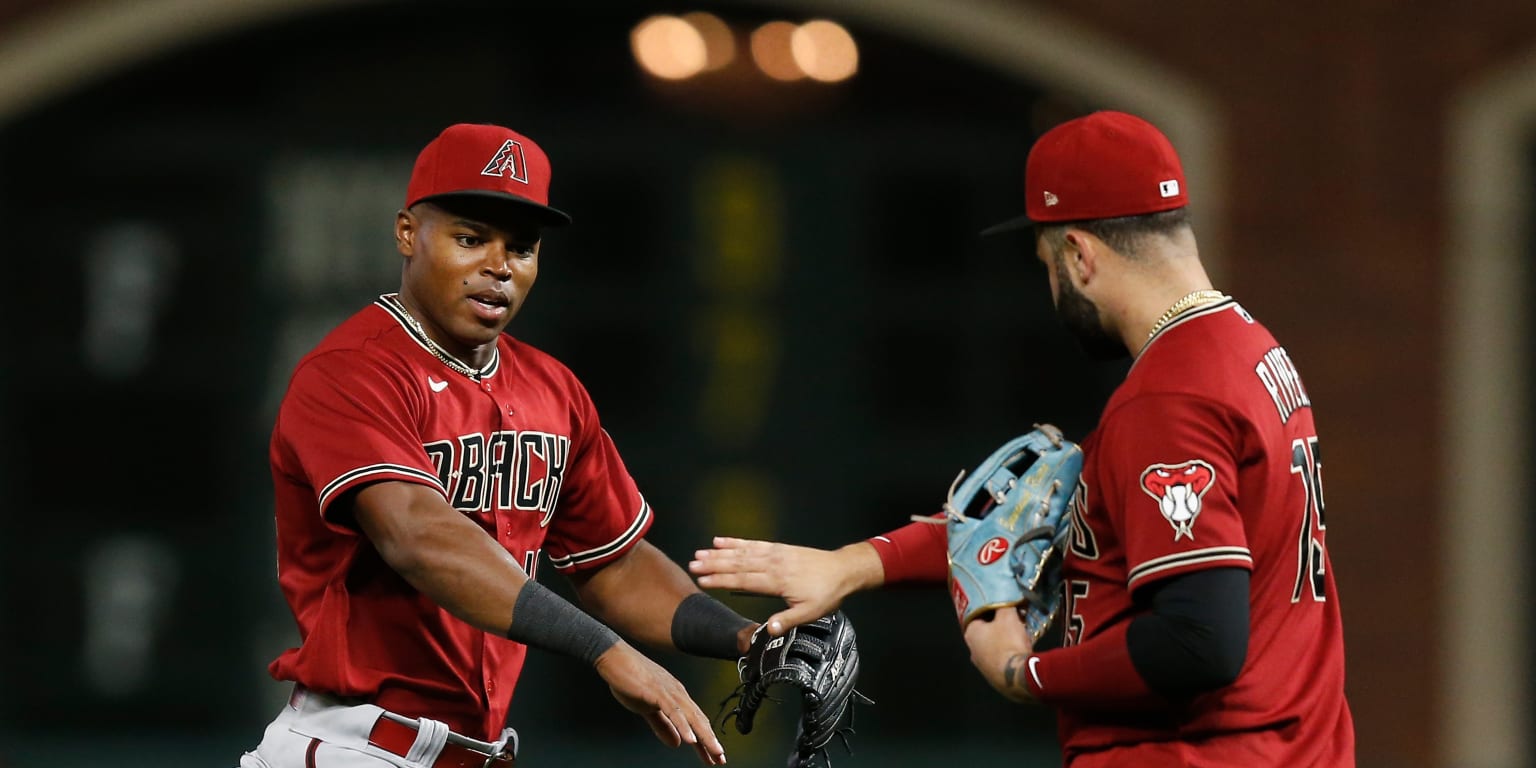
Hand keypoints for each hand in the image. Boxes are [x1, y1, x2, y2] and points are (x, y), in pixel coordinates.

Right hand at [593, 642, 726, 764]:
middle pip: (699, 720)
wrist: (615, 658)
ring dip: (704, 736)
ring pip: (691, 717)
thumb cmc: (630, 678)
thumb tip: (676, 743)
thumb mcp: (648, 708)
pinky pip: (673, 712)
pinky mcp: (657, 693)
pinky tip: (690, 739)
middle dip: (711, 741)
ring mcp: (668, 692)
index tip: (714, 755)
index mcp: (676, 697)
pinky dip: (683, 726)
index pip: (696, 721)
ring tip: (713, 752)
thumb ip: (663, 726)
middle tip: (720, 758)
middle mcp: (677, 694)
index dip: (706, 739)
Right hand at [690, 537, 882, 636]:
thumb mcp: (811, 613)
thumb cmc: (826, 594)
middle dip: (713, 564)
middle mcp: (772, 564)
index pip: (743, 580)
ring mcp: (774, 553)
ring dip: (720, 552)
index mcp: (777, 581)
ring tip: (700, 552)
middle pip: (738, 564)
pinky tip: (721, 541)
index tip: (702, 580)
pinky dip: (736, 542)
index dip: (721, 580)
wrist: (842, 570)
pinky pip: (753, 543)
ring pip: (742, 552)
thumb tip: (768, 630)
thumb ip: (787, 620)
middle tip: (692, 564)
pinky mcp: (778, 548)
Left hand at [962, 608, 1036, 702]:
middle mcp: (972, 651)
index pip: (977, 615)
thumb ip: (1005, 605)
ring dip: (1004, 641)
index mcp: (970, 634)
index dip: (991, 609)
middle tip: (1014, 620)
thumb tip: (1005, 598)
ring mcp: (982, 666)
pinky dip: (1008, 655)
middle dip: (999, 625)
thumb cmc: (1009, 642)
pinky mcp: (994, 678)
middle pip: (986, 632)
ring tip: (1020, 635)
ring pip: (993, 647)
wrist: (1019, 676)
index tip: (1003, 607)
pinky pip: (1001, 661)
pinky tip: (1020, 652)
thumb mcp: (1008, 616)